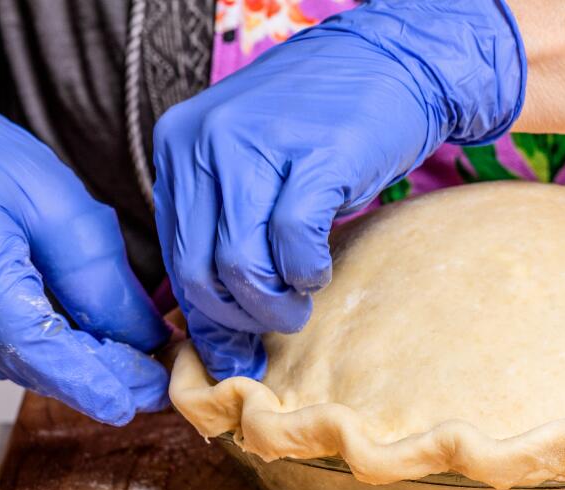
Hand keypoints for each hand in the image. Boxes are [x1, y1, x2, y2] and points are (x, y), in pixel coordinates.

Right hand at [0, 71, 169, 424]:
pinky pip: (0, 357)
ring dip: (76, 368)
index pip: (31, 343)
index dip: (88, 378)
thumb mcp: (54, 199)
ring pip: (19, 367)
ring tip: (131, 361)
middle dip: (100, 376)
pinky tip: (81, 343)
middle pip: (31, 364)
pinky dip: (46, 357)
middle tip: (158, 381)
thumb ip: (97, 273)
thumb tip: (144, 337)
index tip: (138, 396)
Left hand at [152, 0, 525, 378]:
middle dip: (242, 318)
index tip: (234, 350)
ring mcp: (256, 146)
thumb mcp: (252, 172)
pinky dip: (307, 273)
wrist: (389, 65)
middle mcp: (204, 142)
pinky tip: (319, 267)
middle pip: (201, 272)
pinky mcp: (313, 158)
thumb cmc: (320, 129)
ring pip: (241, 268)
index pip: (175, 257)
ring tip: (300, 300)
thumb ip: (224, 238)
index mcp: (178, 146)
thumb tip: (217, 345)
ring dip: (275, 305)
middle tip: (278, 321)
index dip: (207, 315)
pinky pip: (294, 245)